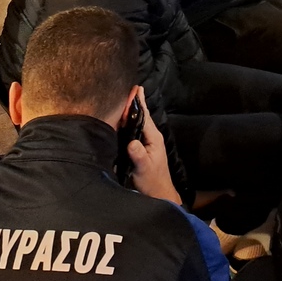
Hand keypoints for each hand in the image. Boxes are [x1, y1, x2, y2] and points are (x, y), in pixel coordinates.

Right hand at [127, 90, 181, 204]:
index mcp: (153, 137)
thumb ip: (138, 154)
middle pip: (141, 116)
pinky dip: (129, 122)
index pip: (144, 116)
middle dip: (136, 103)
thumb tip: (131, 142)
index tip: (135, 89)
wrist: (158, 193)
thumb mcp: (143, 167)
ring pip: (138, 123)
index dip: (139, 103)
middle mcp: (151, 136)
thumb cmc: (152, 180)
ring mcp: (147, 142)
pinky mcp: (141, 148)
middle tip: (130, 88)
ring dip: (132, 111)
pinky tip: (123, 119)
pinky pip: (135, 131)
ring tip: (126, 98)